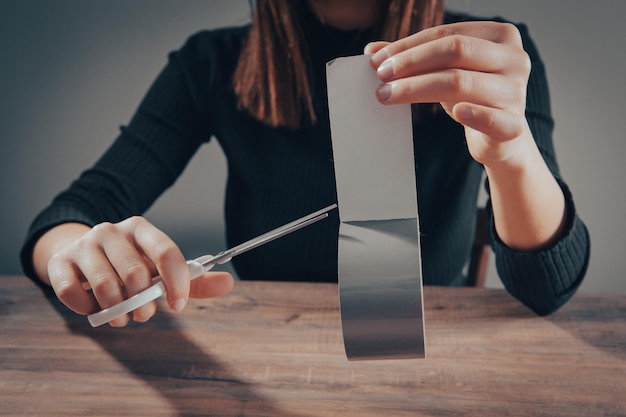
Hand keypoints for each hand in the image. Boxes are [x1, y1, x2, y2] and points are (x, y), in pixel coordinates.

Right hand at [42, 217, 233, 326]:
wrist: (79, 255)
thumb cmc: (128, 265)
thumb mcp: (161, 269)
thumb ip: (193, 279)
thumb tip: (229, 283)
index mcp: (141, 229)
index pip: (167, 252)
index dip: (176, 283)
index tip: (178, 305)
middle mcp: (112, 231)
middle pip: (136, 273)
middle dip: (144, 304)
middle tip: (144, 314)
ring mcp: (84, 244)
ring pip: (106, 286)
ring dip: (117, 312)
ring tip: (121, 316)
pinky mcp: (60, 262)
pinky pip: (72, 293)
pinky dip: (87, 309)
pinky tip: (95, 309)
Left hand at [365, 21, 533, 168]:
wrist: (501, 138)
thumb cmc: (472, 97)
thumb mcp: (446, 71)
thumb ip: (415, 58)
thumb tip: (371, 49)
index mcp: (500, 36)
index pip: (447, 34)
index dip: (409, 46)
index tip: (377, 60)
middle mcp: (514, 59)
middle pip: (456, 52)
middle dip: (411, 62)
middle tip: (380, 76)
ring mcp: (516, 92)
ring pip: (462, 82)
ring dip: (417, 88)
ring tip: (386, 95)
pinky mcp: (513, 125)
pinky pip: (493, 119)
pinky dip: (475, 115)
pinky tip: (458, 112)